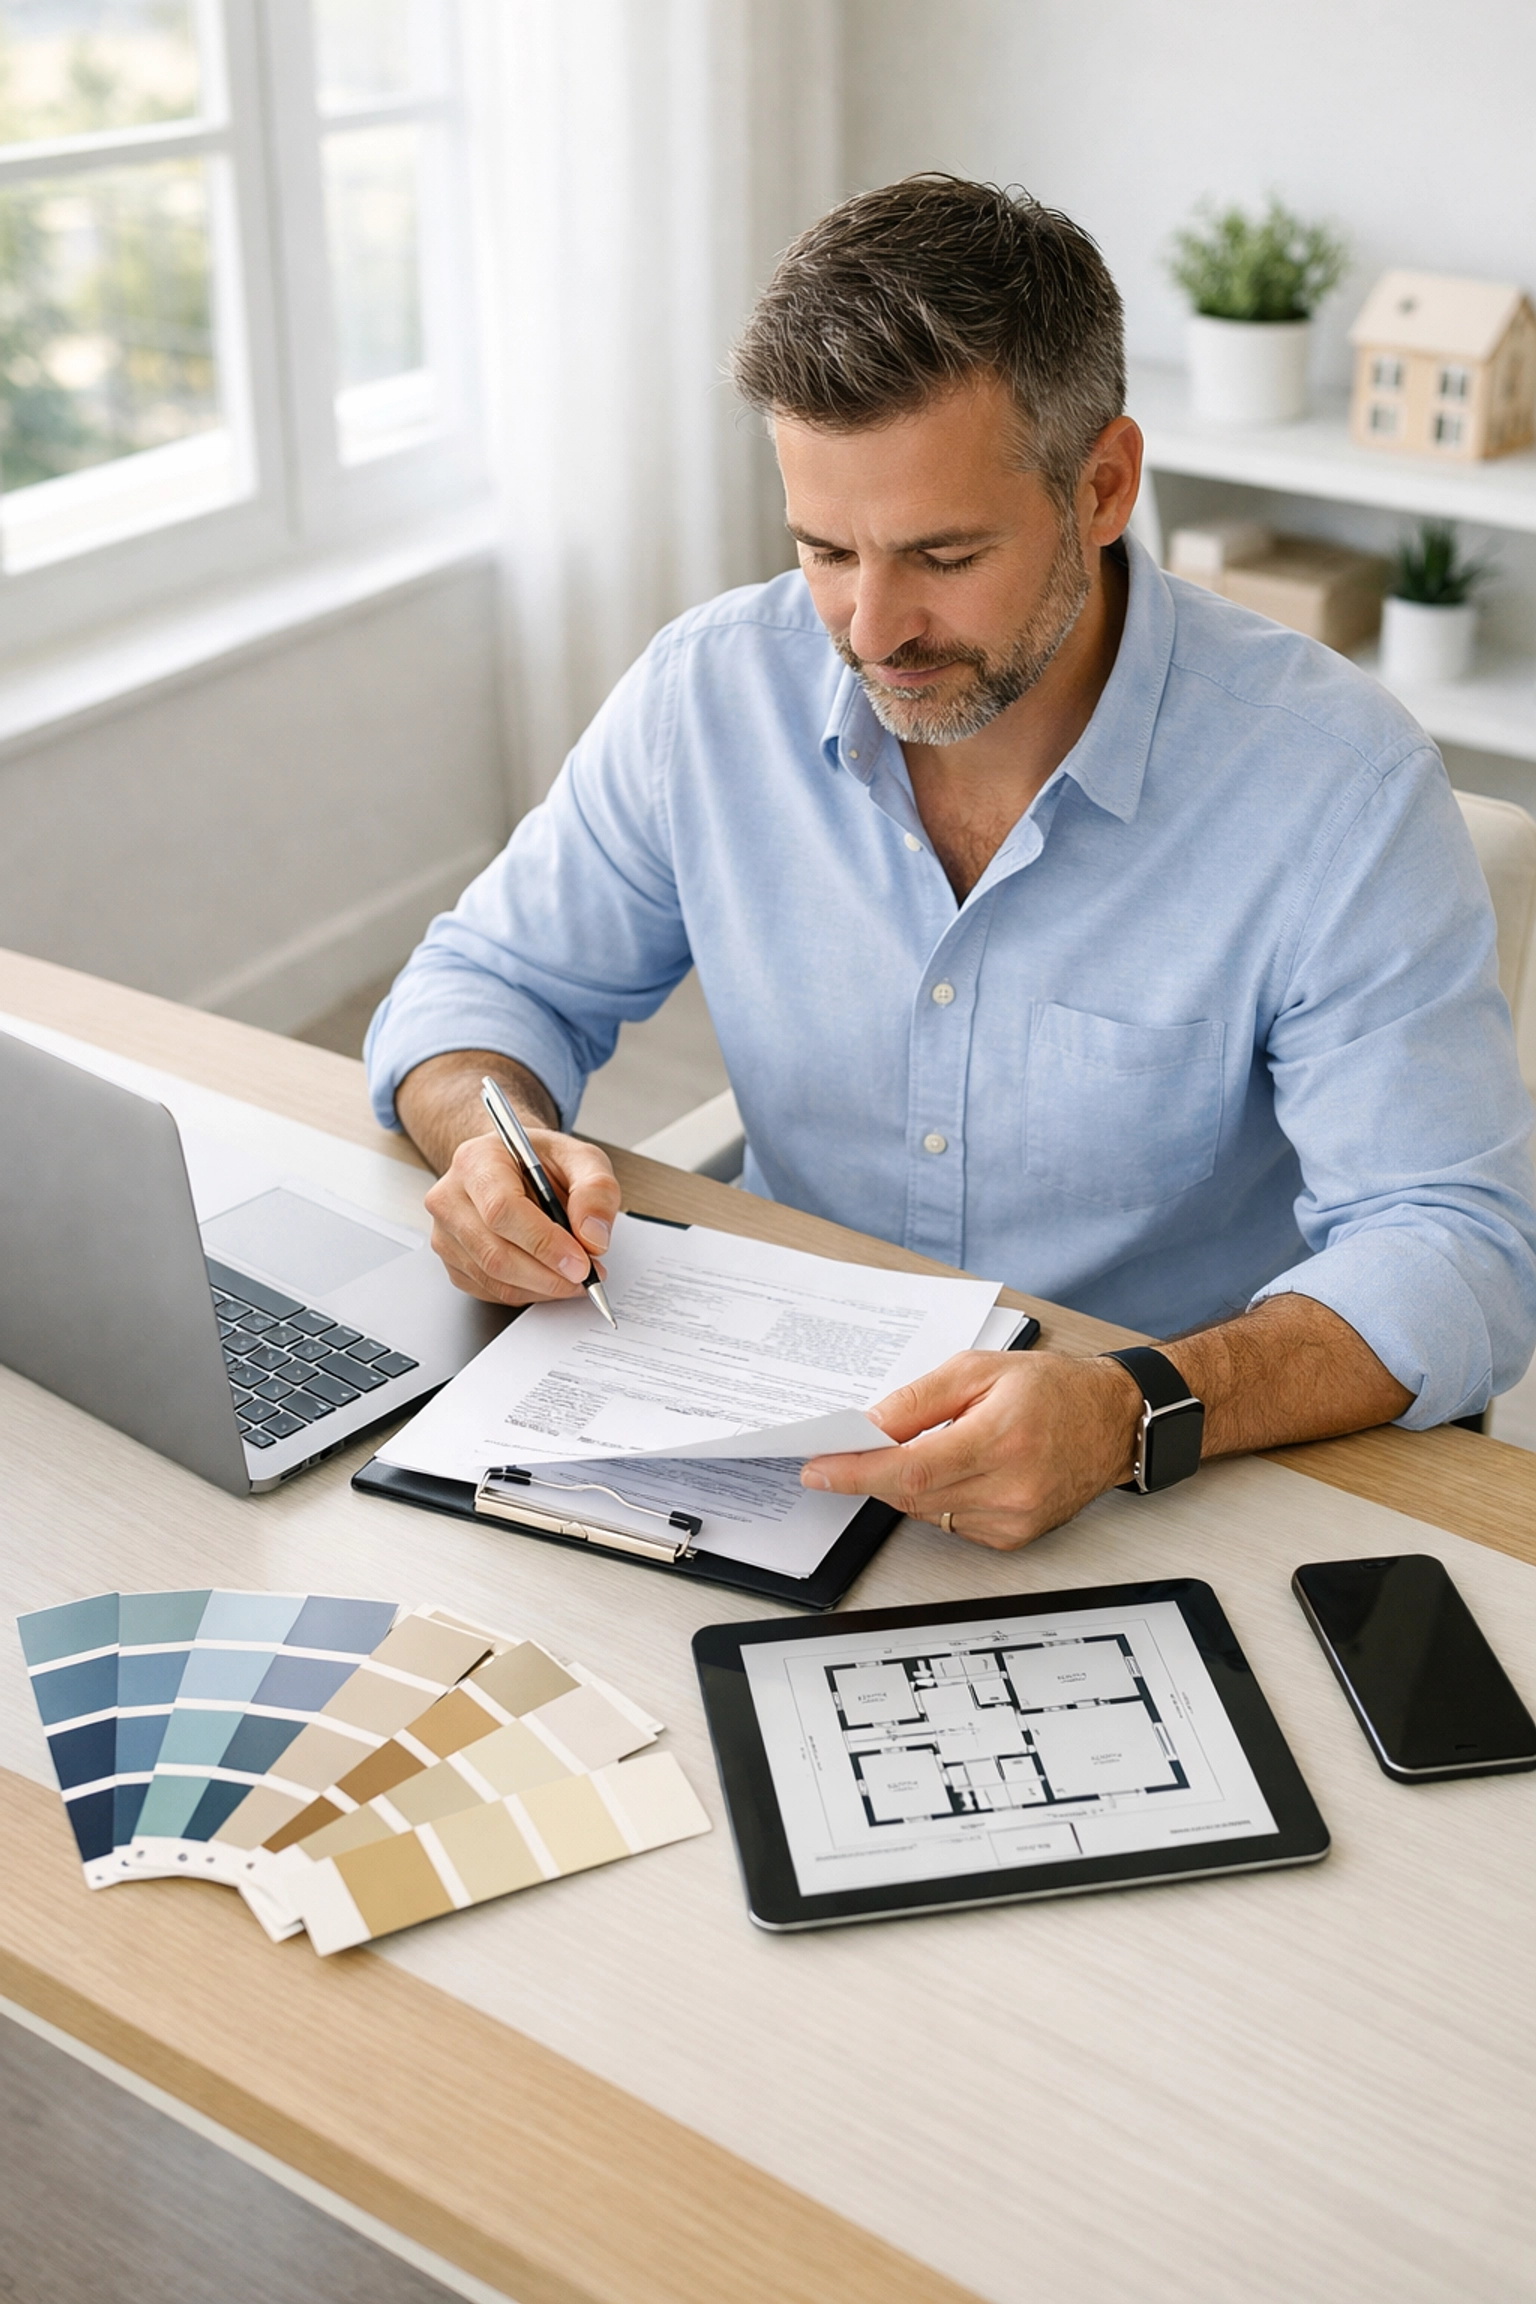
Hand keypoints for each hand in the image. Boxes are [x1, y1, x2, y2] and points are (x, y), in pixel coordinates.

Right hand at [422, 1127, 621, 1307]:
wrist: (515, 1168)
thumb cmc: (542, 1161)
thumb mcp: (582, 1159)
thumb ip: (596, 1190)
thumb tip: (593, 1236)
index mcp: (478, 1160)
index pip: (502, 1209)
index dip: (544, 1243)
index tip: (580, 1263)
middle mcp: (451, 1196)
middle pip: (495, 1252)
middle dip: (548, 1275)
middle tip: (586, 1276)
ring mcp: (445, 1232)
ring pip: (493, 1277)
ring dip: (542, 1287)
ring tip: (574, 1277)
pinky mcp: (451, 1261)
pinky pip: (490, 1290)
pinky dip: (528, 1292)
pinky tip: (549, 1277)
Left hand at [801, 1350, 1144, 1548]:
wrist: (1112, 1422)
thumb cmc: (1054, 1390)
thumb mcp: (979, 1370)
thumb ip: (918, 1399)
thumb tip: (870, 1426)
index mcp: (999, 1439)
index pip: (910, 1468)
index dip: (856, 1473)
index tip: (818, 1470)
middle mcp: (1009, 1487)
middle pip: (911, 1493)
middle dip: (874, 1471)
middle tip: (856, 1448)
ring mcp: (1013, 1519)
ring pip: (926, 1511)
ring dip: (907, 1484)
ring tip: (927, 1448)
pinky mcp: (1014, 1537)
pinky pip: (951, 1523)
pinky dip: (938, 1498)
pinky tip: (957, 1471)